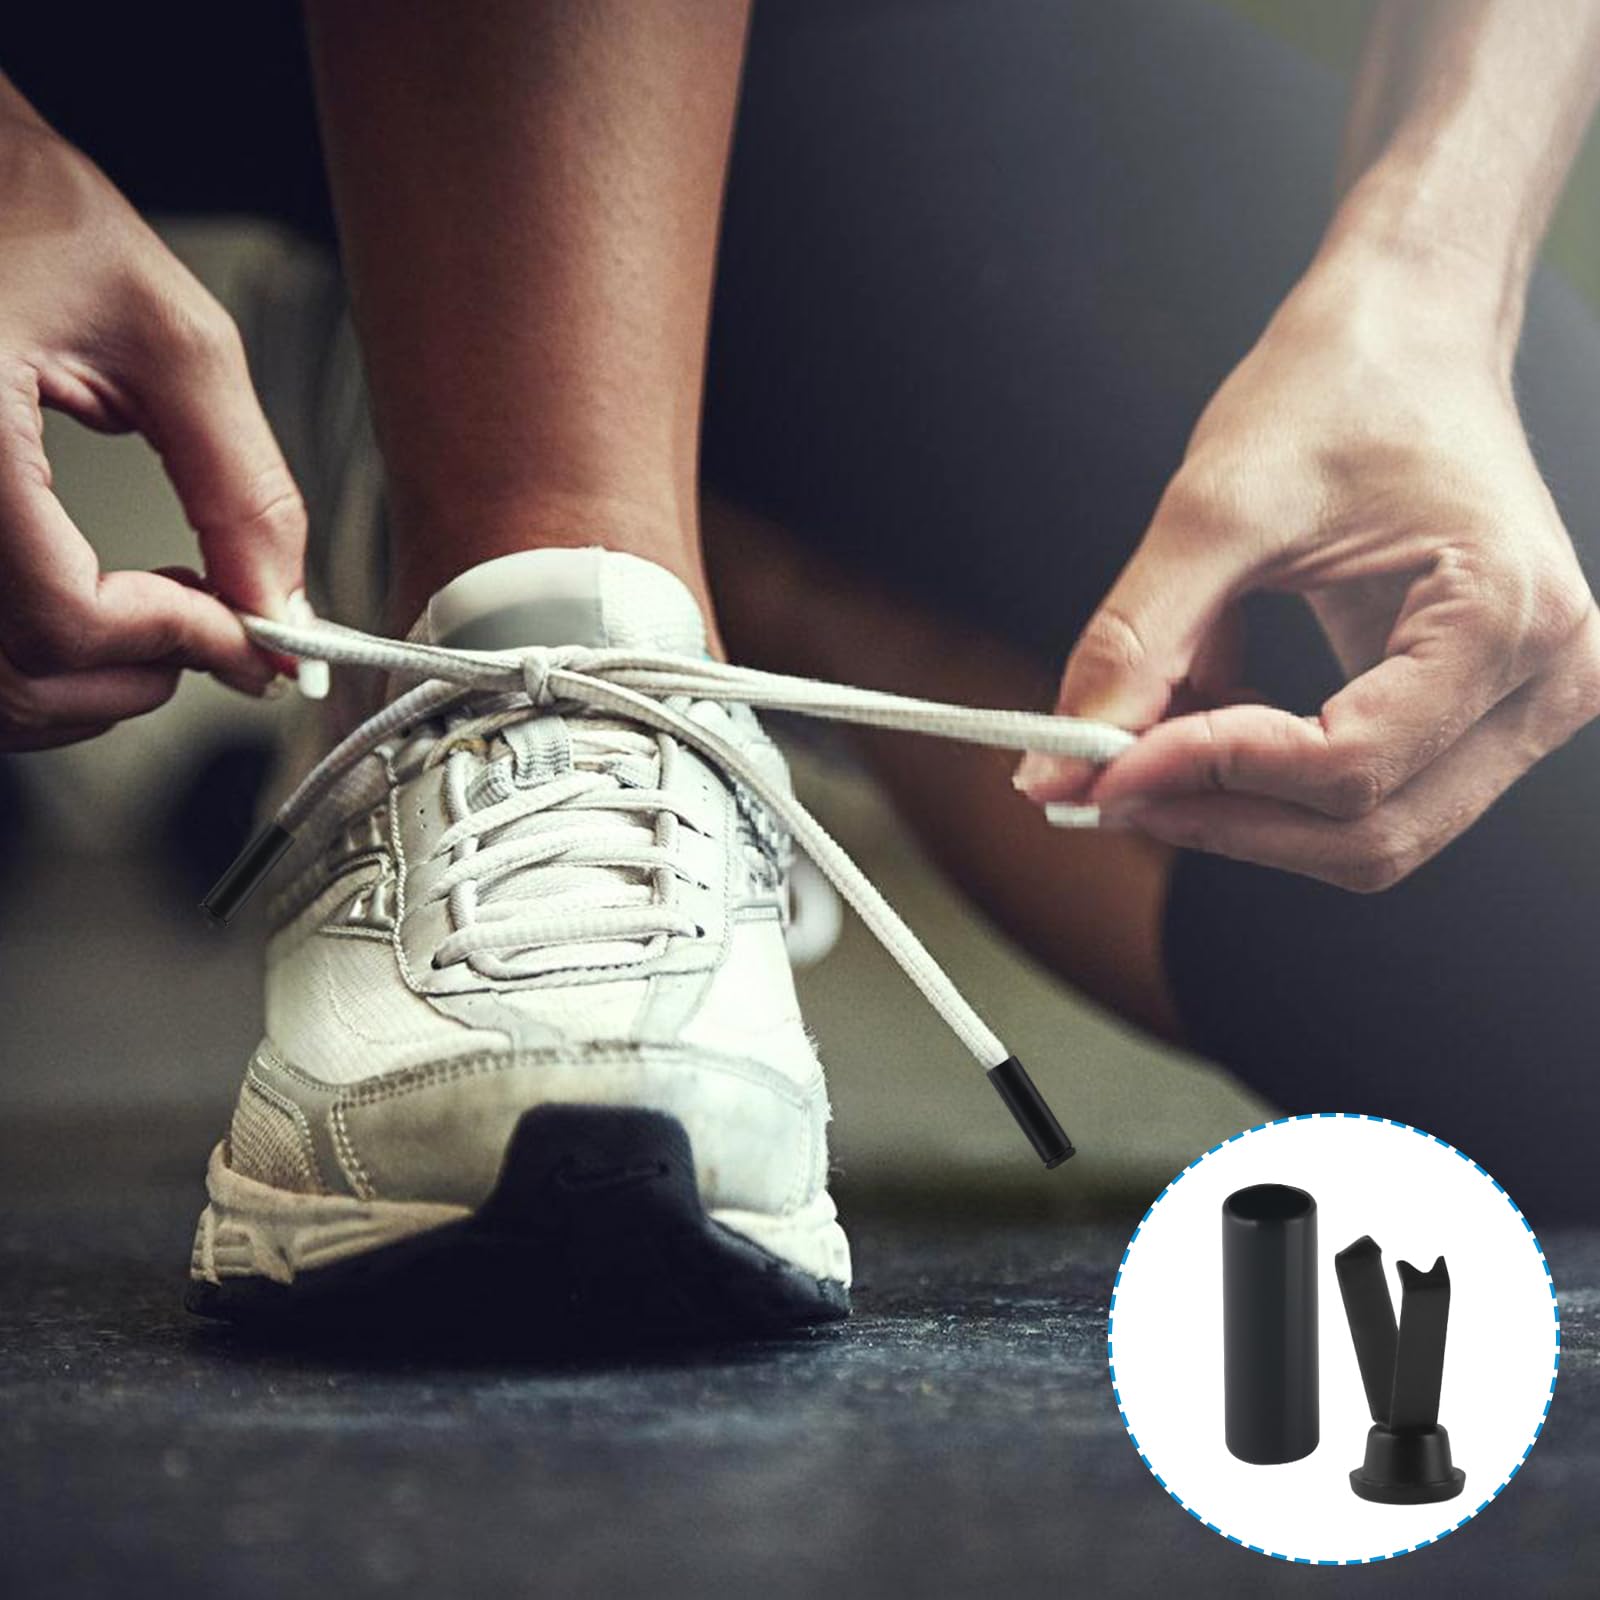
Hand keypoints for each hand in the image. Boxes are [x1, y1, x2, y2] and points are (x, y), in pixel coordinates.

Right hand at [0, 92, 304, 750]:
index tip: (252, 636)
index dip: (177, 642)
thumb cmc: (16, 204)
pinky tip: (90, 610)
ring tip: (159, 618)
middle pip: (20, 676)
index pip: (64, 618)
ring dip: (90, 683)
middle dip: (141, 674)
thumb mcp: (168, 335)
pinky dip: (38, 660)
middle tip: (216, 630)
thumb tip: (280, 606)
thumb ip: (239, 486)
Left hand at [1016, 250, 1599, 890]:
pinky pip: (1369, 794)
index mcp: (1507, 615)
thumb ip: (1134, 646)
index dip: (1207, 780)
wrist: (1409, 334)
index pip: (1346, 766)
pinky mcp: (1481, 712)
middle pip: (1368, 831)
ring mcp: (1525, 704)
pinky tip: (1204, 721)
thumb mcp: (1215, 509)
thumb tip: (1055, 771)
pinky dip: (1269, 782)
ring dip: (1241, 810)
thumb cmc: (1337, 388)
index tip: (1100, 769)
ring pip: (1368, 832)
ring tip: (1149, 742)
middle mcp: (1546, 678)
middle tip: (1105, 783)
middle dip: (1220, 817)